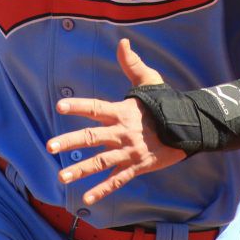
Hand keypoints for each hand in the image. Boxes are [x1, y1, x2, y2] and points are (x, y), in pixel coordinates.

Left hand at [46, 38, 185, 205]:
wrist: (189, 127)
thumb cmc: (166, 102)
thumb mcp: (150, 79)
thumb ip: (132, 63)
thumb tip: (122, 41)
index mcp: (122, 112)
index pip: (95, 108)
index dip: (78, 106)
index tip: (59, 106)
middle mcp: (122, 133)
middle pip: (91, 137)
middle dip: (69, 142)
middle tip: (50, 147)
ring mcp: (128, 152)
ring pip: (100, 162)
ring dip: (80, 170)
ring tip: (61, 177)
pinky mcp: (136, 166)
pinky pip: (116, 180)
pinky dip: (102, 190)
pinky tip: (86, 199)